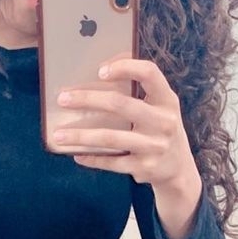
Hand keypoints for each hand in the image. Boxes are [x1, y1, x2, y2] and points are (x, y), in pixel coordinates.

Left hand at [52, 57, 203, 238]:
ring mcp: (154, 147)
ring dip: (80, 136)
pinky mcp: (144, 168)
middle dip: (88, 100)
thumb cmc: (159, 129)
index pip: (149, 73)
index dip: (125, 67)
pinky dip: (91, 158)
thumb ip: (138, 90)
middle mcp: (164, 122)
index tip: (99, 70)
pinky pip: (111, 162)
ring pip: (109, 138)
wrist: (179, 170)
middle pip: (120, 104)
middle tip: (63, 98)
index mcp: (167, 100)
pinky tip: (75, 154)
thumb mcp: (159, 107)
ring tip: (58, 134)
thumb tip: (98, 71)